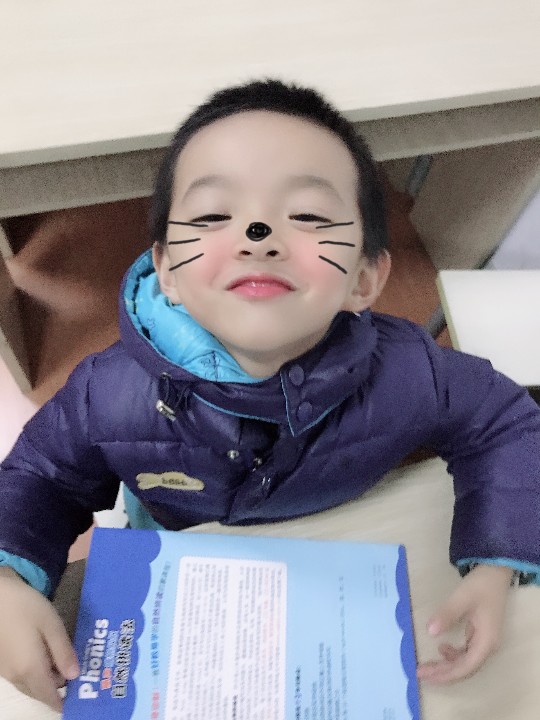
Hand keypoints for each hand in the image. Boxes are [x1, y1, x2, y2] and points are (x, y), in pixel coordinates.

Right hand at [0, 566, 78, 710]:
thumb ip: (63, 652)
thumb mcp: (51, 625)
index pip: (49, 697)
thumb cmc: (26, 607)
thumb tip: (75, 676)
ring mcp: (4, 670)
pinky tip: (45, 651)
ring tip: (63, 659)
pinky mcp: (0, 662)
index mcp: (30, 670)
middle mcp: (15, 676)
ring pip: (29, 684)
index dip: (63, 702)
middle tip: (76, 672)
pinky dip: (34, 670)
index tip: (80, 697)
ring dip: (46, 678)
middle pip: (39, 692)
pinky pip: (20, 674)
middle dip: (57, 688)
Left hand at [417, 564, 512, 682]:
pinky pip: (466, 652)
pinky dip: (453, 655)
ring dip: (447, 665)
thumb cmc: (480, 585)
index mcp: (486, 641)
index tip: (426, 674)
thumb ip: (447, 614)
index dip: (445, 674)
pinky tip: (441, 648)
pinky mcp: (480, 634)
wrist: (495, 572)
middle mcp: (488, 645)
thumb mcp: (462, 598)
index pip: (466, 667)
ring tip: (427, 664)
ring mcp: (485, 640)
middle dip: (443, 673)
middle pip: (465, 668)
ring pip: (465, 662)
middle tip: (420, 672)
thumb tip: (431, 632)